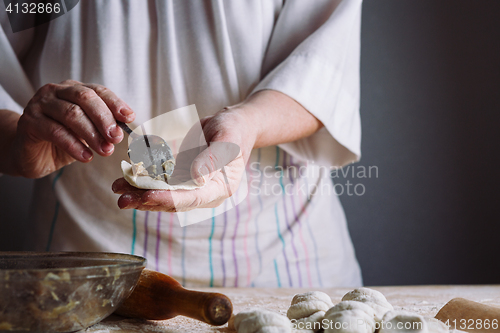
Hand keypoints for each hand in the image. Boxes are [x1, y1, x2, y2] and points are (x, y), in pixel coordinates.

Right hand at [11, 80, 134, 177]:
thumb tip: (125, 131)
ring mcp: (40, 104)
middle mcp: (56, 92)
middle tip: (117, 137)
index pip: (98, 91)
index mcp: (73, 90)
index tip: (129, 118)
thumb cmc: (63, 140)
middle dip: (104, 118)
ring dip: (92, 134)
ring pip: (71, 114)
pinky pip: (56, 132)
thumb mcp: (88, 132)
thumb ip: (103, 128)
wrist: (31, 154)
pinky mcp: (30, 122)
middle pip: (85, 98)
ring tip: (106, 150)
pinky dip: (75, 146)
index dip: (115, 103)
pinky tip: (86, 157)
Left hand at [112, 107, 255, 211]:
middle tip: (122, 199)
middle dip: (146, 200)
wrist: (233, 124)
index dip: (168, 199)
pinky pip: (160, 181)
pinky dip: (143, 179)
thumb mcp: (227, 139)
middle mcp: (204, 191)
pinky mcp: (181, 176)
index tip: (146, 195)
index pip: (191, 199)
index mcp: (219, 188)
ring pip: (163, 193)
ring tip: (117, 188)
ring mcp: (191, 185)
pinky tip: (125, 175)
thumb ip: (212, 158)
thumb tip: (197, 178)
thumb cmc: (234, 130)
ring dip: (139, 192)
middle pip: (173, 201)